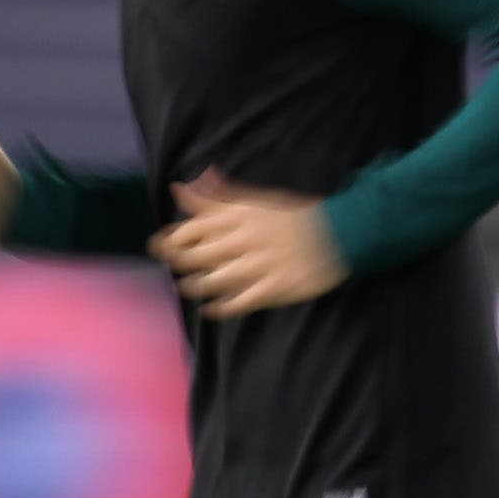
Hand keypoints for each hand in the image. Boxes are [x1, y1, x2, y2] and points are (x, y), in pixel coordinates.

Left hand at [150, 173, 345, 316]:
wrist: (339, 233)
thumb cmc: (294, 215)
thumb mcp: (255, 199)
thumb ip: (217, 197)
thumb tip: (180, 187)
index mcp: (241, 216)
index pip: (193, 229)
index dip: (171, 239)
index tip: (159, 245)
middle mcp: (246, 240)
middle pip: (198, 256)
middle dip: (177, 263)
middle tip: (171, 267)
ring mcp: (261, 265)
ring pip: (215, 280)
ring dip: (195, 286)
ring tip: (188, 287)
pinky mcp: (276, 287)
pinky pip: (241, 302)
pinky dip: (222, 308)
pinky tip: (211, 310)